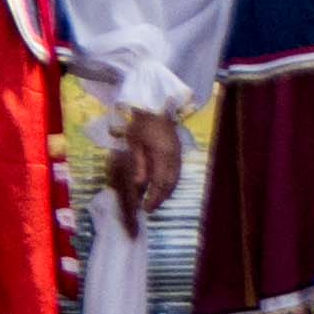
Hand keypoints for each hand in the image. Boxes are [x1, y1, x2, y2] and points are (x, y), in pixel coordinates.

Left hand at [111, 108, 185, 227]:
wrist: (154, 104)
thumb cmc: (140, 122)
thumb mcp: (135, 143)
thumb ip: (140, 165)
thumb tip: (141, 185)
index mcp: (163, 154)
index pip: (161, 182)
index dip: (154, 197)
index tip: (145, 208)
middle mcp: (174, 156)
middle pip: (171, 182)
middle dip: (161, 197)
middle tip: (150, 208)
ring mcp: (178, 153)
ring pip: (176, 178)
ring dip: (167, 191)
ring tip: (157, 200)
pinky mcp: (178, 150)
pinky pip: (177, 171)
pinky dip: (171, 182)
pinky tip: (164, 187)